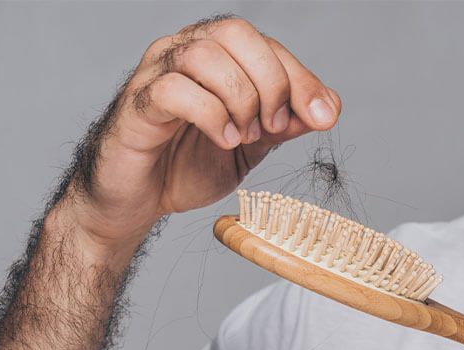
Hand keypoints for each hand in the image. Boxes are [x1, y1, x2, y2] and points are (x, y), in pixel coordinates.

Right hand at [66, 16, 340, 246]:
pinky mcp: (136, 105)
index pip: (266, 44)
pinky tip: (223, 140)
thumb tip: (327, 108)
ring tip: (244, 137)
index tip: (324, 116)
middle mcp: (184, 53)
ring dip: (239, 98)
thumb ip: (283, 125)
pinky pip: (172, 89)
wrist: (137, 202)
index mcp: (216, 58)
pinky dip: (209, 114)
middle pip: (236, 33)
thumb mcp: (251, 148)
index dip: (301, 78)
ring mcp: (155, 74)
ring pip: (203, 54)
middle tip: (273, 128)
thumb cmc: (185, 166)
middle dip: (271, 82)